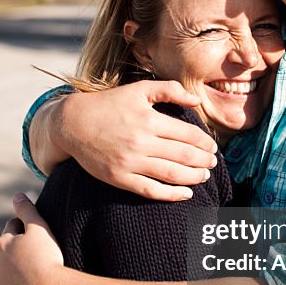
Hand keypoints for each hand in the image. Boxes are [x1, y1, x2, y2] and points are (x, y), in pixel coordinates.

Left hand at [0, 194, 65, 284]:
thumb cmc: (46, 257)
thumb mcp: (39, 227)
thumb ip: (27, 210)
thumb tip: (17, 195)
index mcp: (3, 242)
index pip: (12, 227)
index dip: (26, 228)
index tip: (38, 234)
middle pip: (6, 251)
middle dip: (17, 250)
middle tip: (38, 253)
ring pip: (4, 273)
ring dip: (14, 271)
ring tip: (34, 273)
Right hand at [46, 80, 218, 199]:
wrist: (72, 124)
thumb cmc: (108, 104)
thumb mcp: (138, 89)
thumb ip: (169, 90)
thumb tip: (196, 99)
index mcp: (150, 120)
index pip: (189, 135)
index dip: (205, 143)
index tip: (212, 147)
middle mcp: (142, 142)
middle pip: (185, 156)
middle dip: (204, 161)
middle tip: (212, 163)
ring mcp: (130, 162)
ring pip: (172, 174)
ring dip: (194, 177)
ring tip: (204, 176)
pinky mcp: (120, 178)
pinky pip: (151, 190)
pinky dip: (172, 195)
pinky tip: (186, 194)